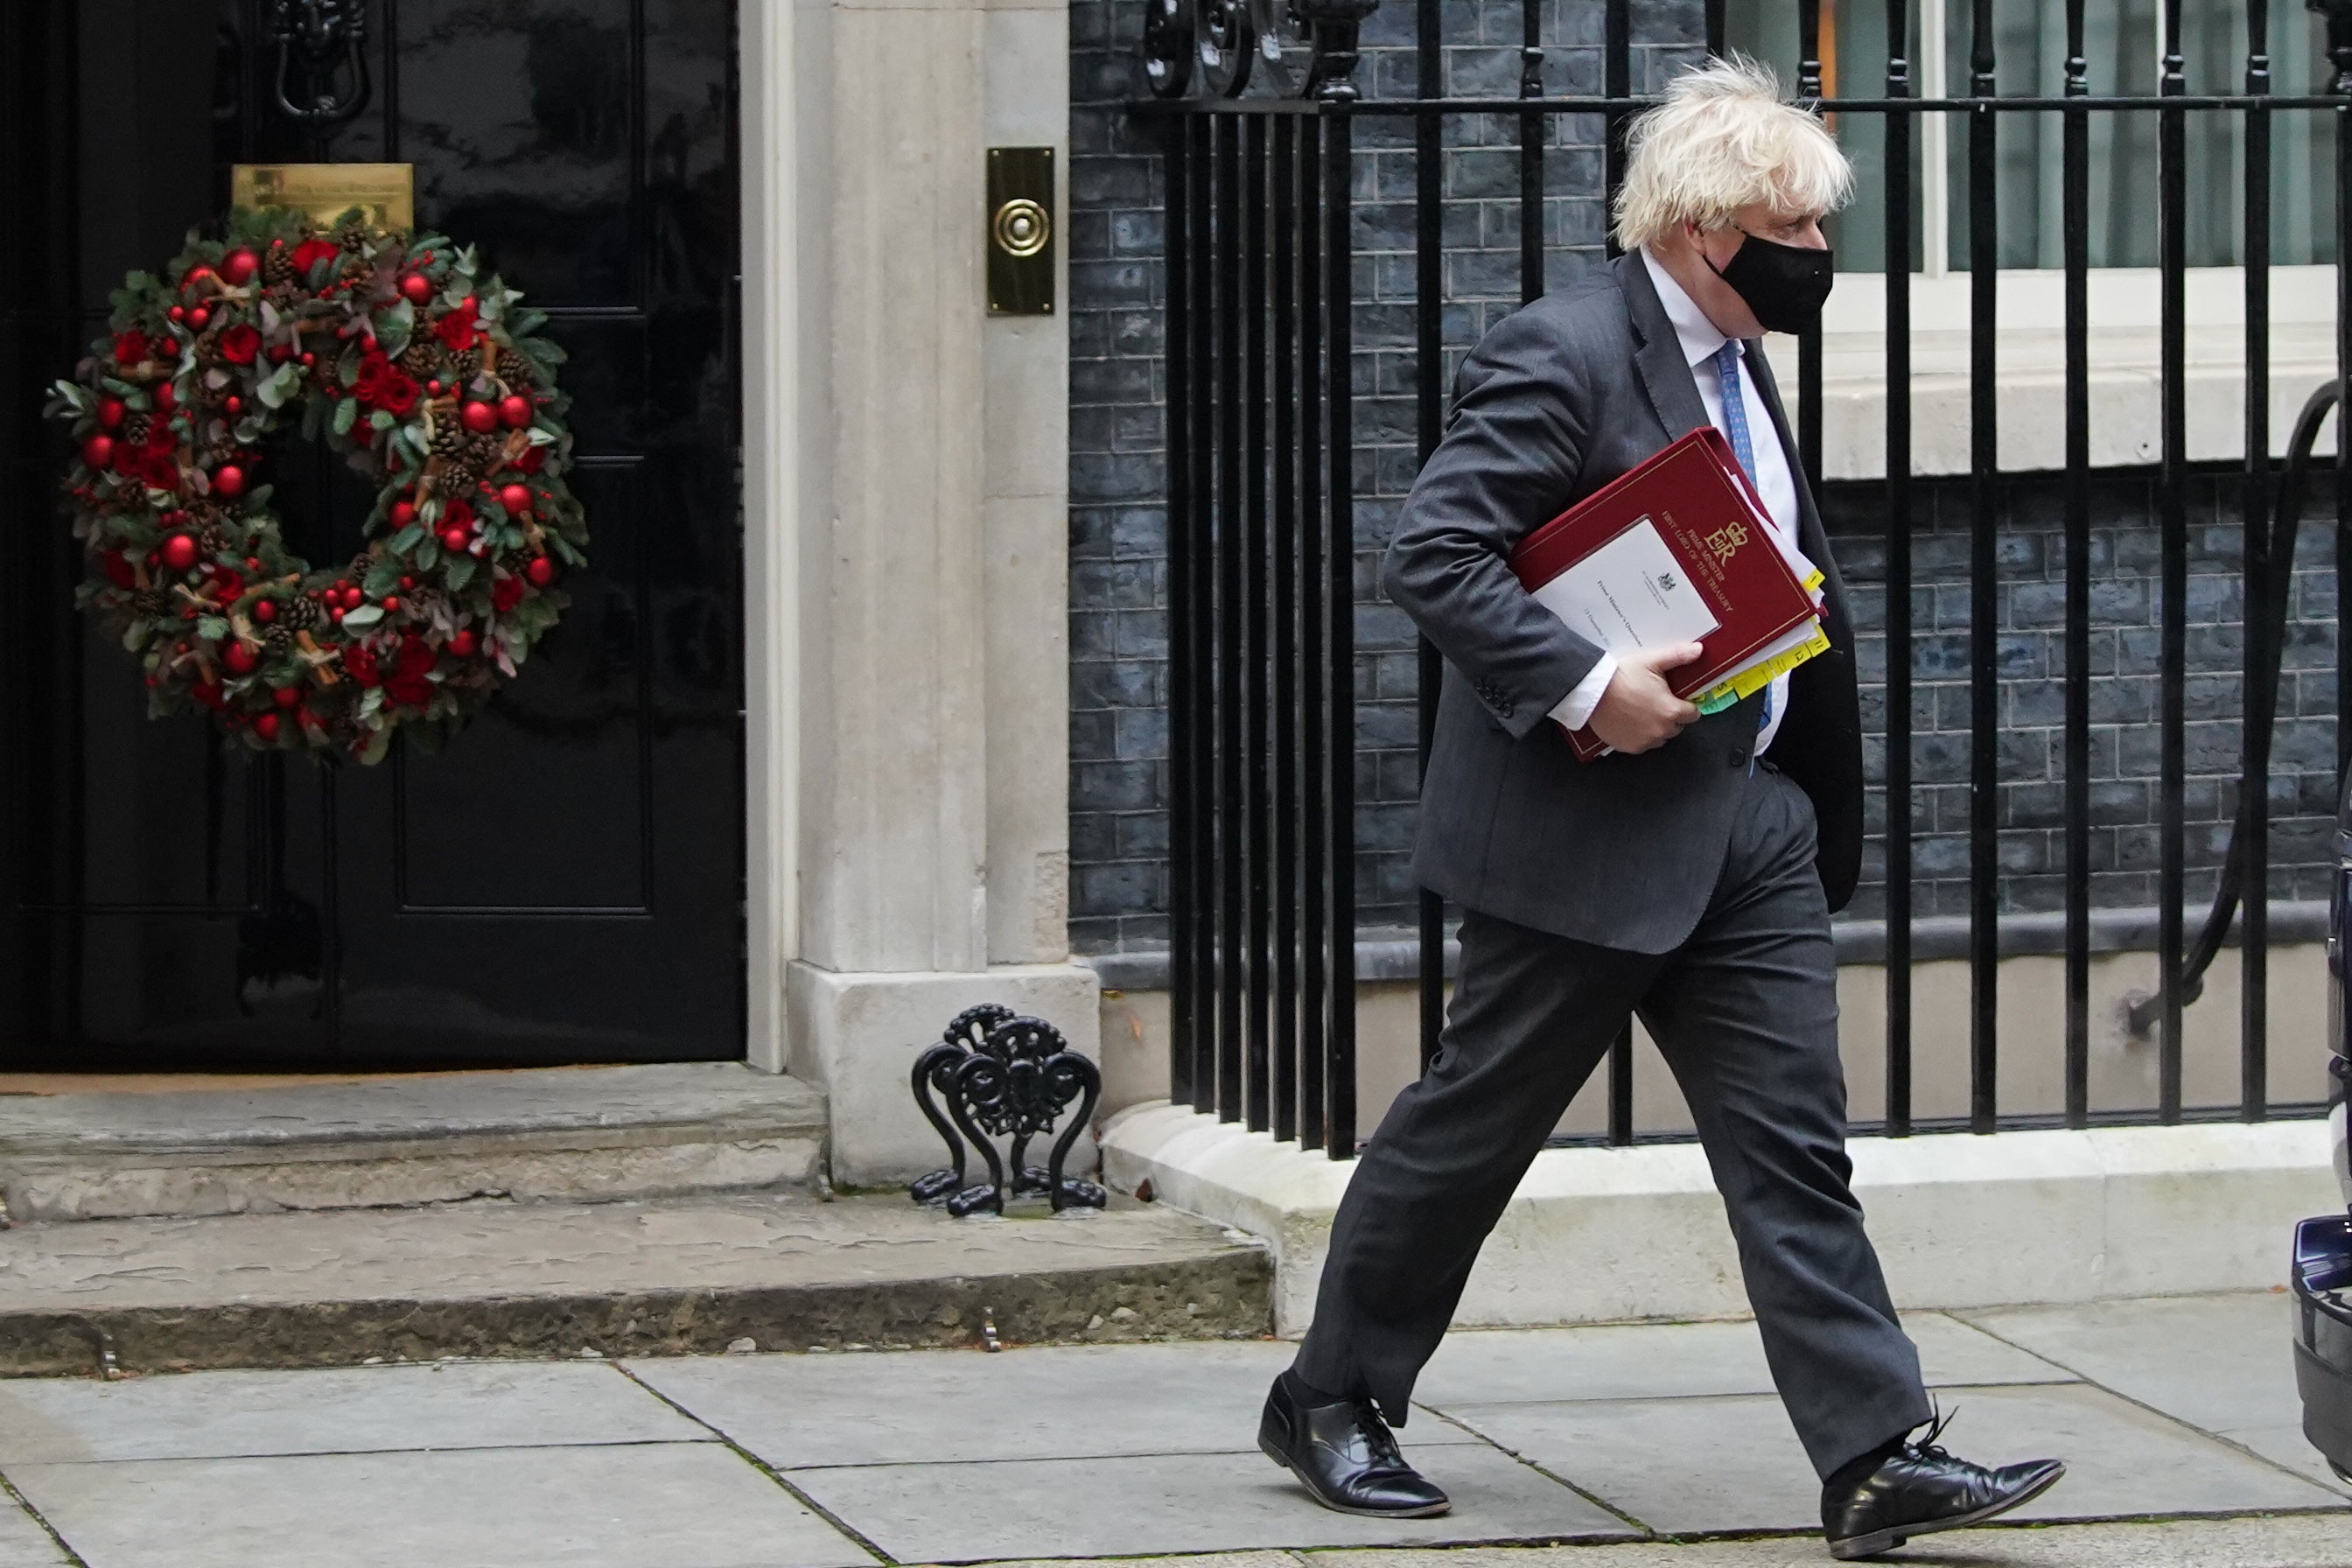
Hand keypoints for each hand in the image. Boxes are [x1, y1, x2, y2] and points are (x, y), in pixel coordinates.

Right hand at [1586, 641, 1702, 754]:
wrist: (1593, 691)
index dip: (1686, 705)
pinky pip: (1643, 744)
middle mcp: (1661, 730)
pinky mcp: (1630, 747)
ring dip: (1656, 728)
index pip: (1693, 714)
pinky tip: (1630, 721)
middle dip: (1670, 716)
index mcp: (1671, 711)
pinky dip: (1640, 736)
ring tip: (1642, 711)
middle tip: (1655, 701)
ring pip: (1660, 737)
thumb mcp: (1652, 661)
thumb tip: (1698, 649)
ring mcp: (1645, 741)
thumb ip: (1678, 656)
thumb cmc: (1622, 676)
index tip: (1676, 698)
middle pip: (1677, 727)